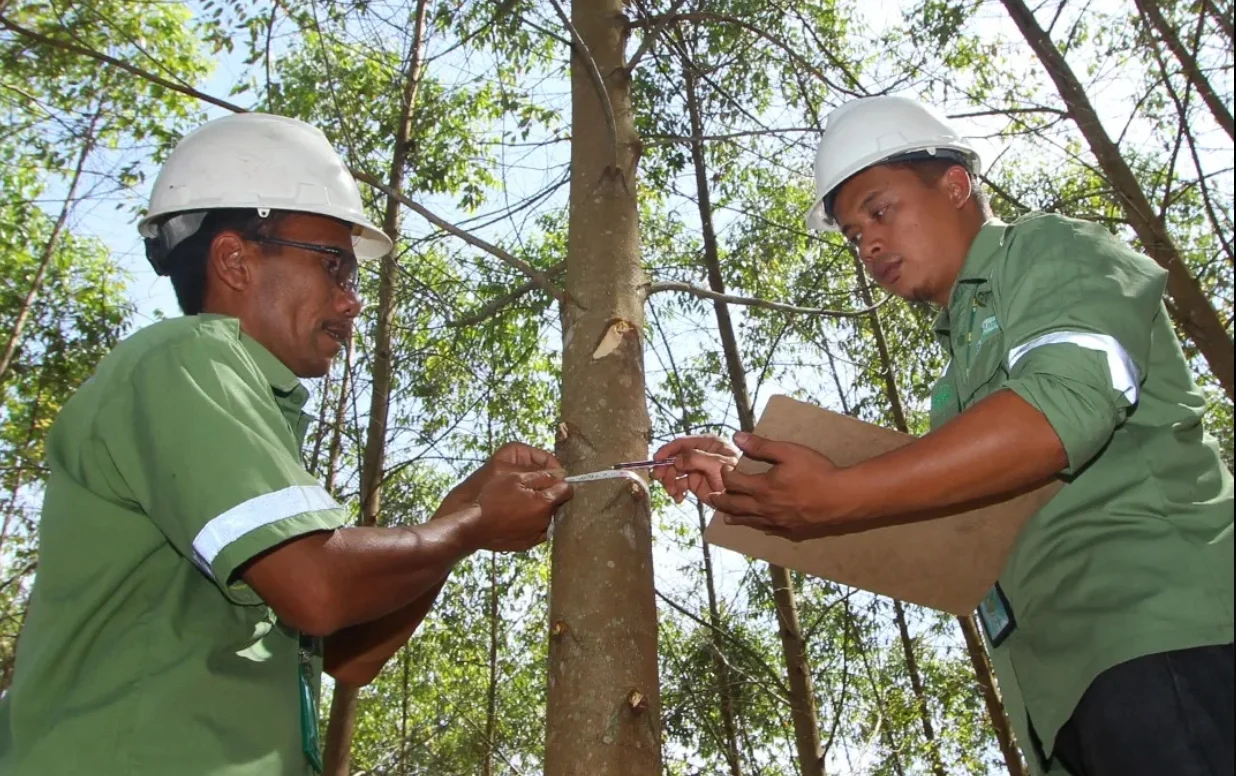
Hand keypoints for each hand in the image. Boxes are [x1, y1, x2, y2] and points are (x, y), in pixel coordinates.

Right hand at [467, 470, 572, 551]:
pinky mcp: (526, 544)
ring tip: (521, 505)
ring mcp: (536, 536)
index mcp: (545, 504)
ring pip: (547, 518)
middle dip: (549, 495)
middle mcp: (545, 522)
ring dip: (540, 510)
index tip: (549, 477)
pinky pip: (536, 531)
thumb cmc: (491, 498)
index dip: (559, 481)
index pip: (567, 490)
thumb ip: (542, 476)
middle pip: (557, 504)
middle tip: (530, 490)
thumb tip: (561, 474)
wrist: (472, 526)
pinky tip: (517, 518)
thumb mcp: (515, 478)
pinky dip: (532, 523)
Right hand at [650, 434, 739, 505]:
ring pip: (674, 472)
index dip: (668, 450)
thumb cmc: (737, 474)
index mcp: (706, 443)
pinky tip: (678, 498)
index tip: (656, 459)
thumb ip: (696, 458)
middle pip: (675, 458)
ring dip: (670, 482)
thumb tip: (676, 460)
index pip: (682, 443)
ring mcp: (696, 469)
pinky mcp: (694, 483)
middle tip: (659, 478)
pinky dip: (676, 491)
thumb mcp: (717, 464)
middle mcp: (699, 454)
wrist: (745, 497)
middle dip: (666, 468)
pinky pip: (679, 485)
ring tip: (673, 492)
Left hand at [712, 432, 848, 540]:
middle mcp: (765, 508)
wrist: (841, 497)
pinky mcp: (791, 530)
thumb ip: (761, 446)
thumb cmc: (816, 471)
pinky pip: (768, 530)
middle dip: (721, 500)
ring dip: (735, 517)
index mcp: (761, 487)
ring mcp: (777, 522)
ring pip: (749, 521)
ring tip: (726, 517)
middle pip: (735, 506)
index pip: (734, 482)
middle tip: (712, 498)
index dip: (726, 475)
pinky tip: (759, 526)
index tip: (725, 470)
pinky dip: (758, 526)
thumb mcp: (788, 452)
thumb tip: (737, 437)